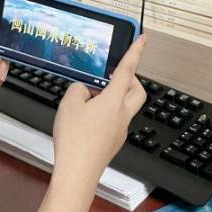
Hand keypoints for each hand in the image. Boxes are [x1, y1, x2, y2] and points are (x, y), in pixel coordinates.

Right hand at [50, 35, 147, 188]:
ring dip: (116, 96)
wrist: (78, 173)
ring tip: (93, 97)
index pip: (128, 70)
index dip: (136, 52)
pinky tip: (89, 118)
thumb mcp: (68, 105)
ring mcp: (121, 130)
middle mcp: (122, 115)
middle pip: (137, 90)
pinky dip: (108, 112)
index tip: (143, 38)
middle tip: (115, 74)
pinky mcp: (114, 141)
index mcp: (113, 101)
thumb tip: (84, 91)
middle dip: (130, 79)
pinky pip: (116, 120)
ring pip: (127, 106)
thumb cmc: (74, 141)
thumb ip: (78, 90)